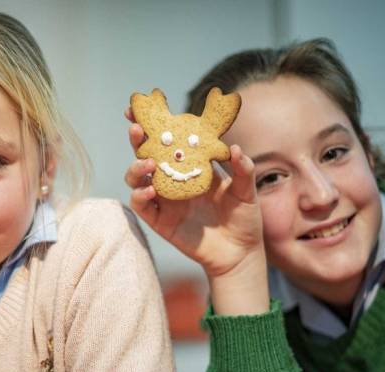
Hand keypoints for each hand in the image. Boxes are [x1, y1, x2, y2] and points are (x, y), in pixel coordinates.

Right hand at [124, 110, 269, 314]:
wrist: (240, 252)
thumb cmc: (244, 218)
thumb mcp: (247, 191)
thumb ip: (243, 170)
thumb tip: (234, 149)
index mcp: (192, 164)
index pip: (169, 138)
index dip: (154, 122)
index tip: (140, 106)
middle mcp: (173, 178)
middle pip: (147, 152)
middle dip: (137, 138)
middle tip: (137, 128)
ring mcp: (164, 198)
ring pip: (137, 177)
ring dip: (136, 167)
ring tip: (148, 163)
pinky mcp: (159, 220)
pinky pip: (141, 205)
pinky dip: (139, 194)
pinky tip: (148, 189)